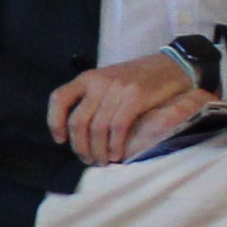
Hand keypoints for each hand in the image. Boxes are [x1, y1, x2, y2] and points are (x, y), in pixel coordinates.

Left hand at [47, 52, 205, 163]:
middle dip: (80, 146)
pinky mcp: (136, 96)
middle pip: (78, 121)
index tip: (60, 140)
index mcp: (88, 77)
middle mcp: (99, 81)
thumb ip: (92, 98)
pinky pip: (117, 127)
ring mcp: (117, 88)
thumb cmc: (137, 78)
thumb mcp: (108, 81)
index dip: (55, 122)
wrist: (172, 65)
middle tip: (88, 159)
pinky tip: (117, 154)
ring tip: (103, 161)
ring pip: (97, 128)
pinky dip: (115, 145)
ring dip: (98, 150)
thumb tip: (75, 130)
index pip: (59, 98)